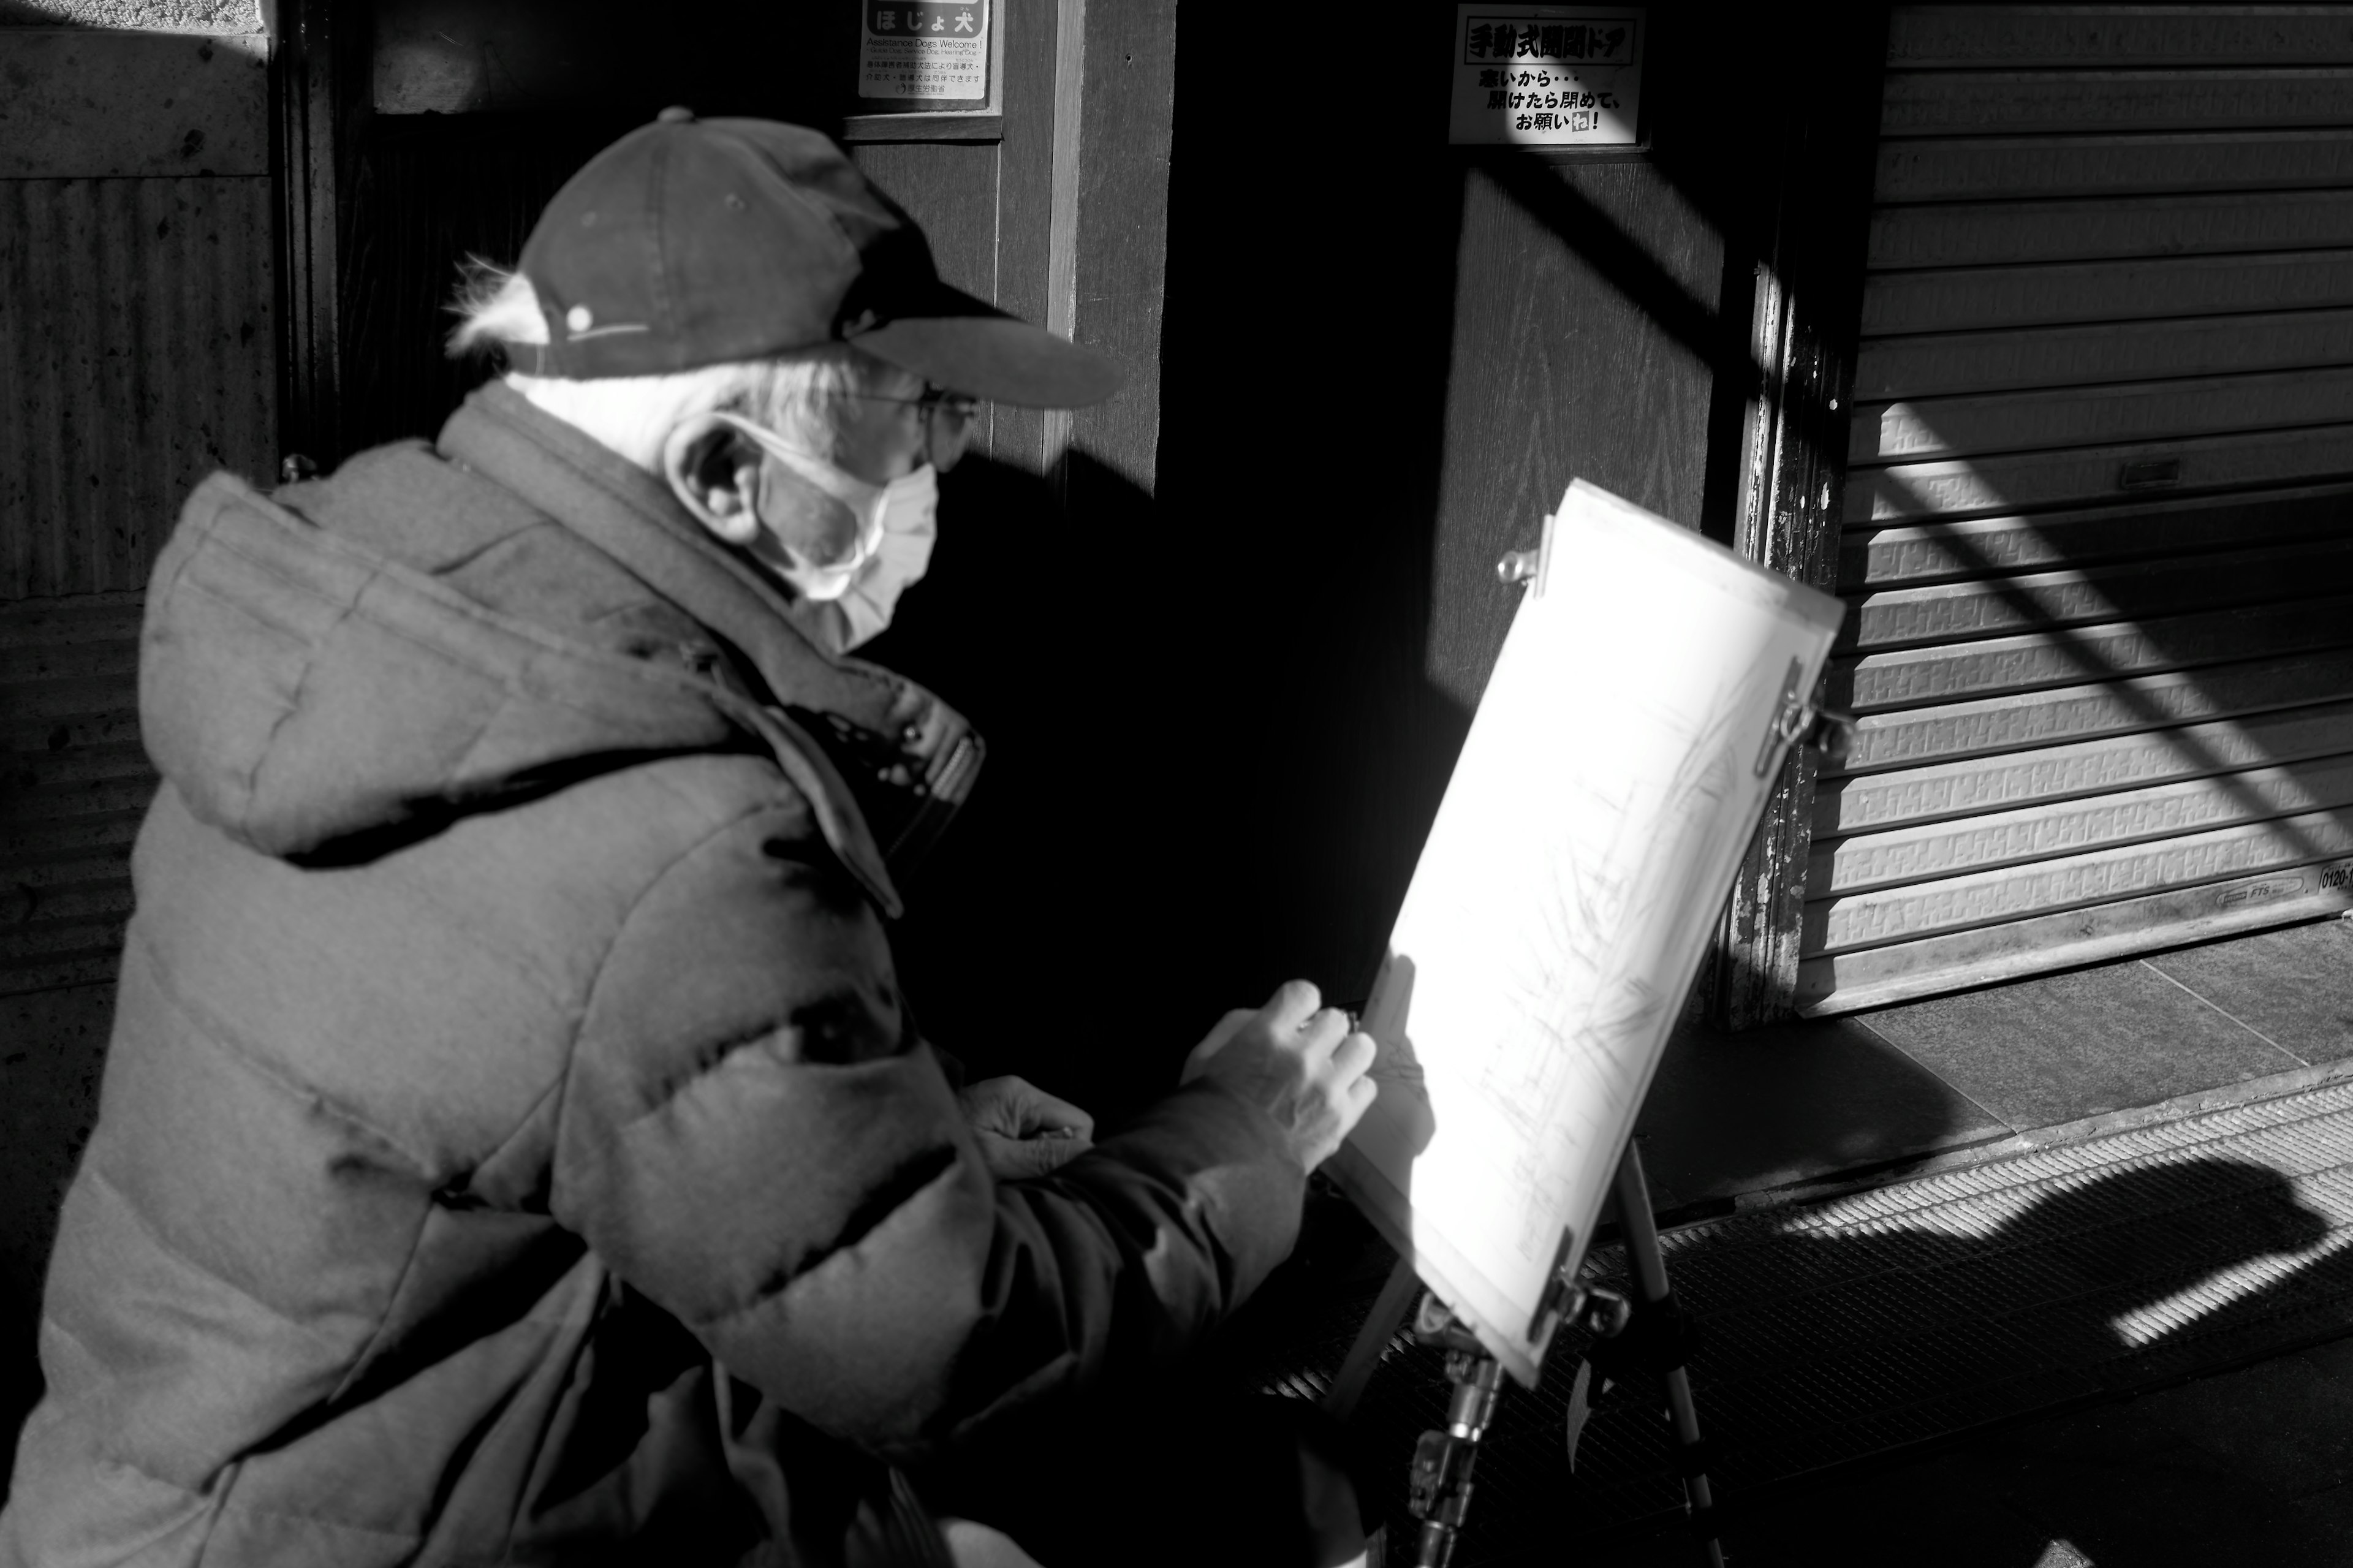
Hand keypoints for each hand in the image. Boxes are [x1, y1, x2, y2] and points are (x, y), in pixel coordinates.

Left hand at [957, 1076, 1094, 1180]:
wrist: (901, 1148)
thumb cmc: (945, 1152)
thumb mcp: (996, 1160)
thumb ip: (1043, 1157)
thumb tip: (1089, 1155)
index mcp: (1019, 1095)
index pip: (1079, 1122)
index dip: (1072, 1151)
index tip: (1044, 1171)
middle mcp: (1017, 1093)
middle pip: (1064, 1128)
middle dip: (1051, 1156)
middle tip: (1019, 1173)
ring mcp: (1006, 1105)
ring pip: (1046, 1136)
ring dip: (1034, 1160)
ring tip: (1005, 1172)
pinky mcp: (996, 1118)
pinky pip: (1027, 1139)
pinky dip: (1020, 1158)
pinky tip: (999, 1168)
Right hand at [1180, 981, 1377, 1172]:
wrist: (1222, 1169)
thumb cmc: (1207, 1116)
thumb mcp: (1202, 1058)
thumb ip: (1234, 1026)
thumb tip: (1264, 1015)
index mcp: (1266, 1036)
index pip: (1304, 993)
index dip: (1300, 1005)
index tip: (1295, 1018)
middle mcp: (1302, 1056)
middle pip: (1337, 1019)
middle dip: (1322, 1032)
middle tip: (1309, 1050)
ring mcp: (1326, 1087)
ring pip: (1362, 1047)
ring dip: (1346, 1055)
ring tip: (1330, 1070)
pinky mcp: (1342, 1117)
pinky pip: (1368, 1087)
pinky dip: (1353, 1090)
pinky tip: (1334, 1097)